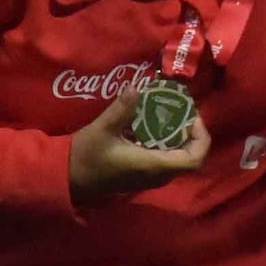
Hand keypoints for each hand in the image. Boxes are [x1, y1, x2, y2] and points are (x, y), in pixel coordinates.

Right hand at [62, 81, 214, 204]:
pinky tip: (153, 126)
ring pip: (177, 159)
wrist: (64, 178)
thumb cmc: (85, 156)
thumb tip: (136, 87)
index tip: (192, 117)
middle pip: (189, 157)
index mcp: (153, 166)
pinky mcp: (141, 175)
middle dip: (191, 134)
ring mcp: (149, 178)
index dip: (200, 137)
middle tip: (182, 112)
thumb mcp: (102, 129)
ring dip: (178, 138)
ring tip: (170, 115)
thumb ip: (122, 109)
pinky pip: (163, 160)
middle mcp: (157, 175)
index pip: (194, 159)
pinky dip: (165, 144)